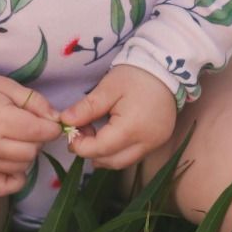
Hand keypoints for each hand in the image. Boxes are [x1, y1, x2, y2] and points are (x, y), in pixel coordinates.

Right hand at [0, 75, 61, 196]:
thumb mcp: (9, 87)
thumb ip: (35, 101)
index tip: (50, 123)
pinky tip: (15, 163)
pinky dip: (16, 179)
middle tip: (30, 129)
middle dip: (38, 140)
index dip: (52, 128)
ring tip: (18, 140)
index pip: (38, 132)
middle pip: (32, 151)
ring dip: (27, 155)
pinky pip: (5, 187)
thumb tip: (56, 119)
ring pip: (23, 167)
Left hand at [60, 65, 176, 169]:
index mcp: (132, 128)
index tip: (71, 132)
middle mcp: (146, 142)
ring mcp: (155, 144)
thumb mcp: (107, 88)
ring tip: (94, 133)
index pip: (100, 149)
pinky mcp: (158, 142)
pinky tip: (110, 135)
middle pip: (111, 161)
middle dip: (91, 152)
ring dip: (104, 154)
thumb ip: (86, 108)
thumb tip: (65, 121)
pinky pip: (133, 155)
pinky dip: (117, 151)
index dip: (80, 145)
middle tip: (80, 133)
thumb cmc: (135, 75)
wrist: (167, 68)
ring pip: (122, 162)